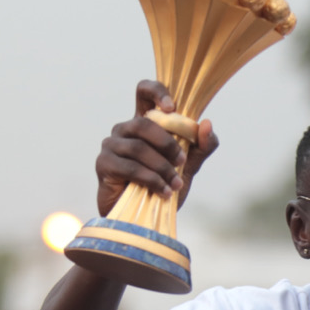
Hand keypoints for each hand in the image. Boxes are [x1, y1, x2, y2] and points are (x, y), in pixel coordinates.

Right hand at [95, 79, 214, 214]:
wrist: (144, 218)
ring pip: (138, 147)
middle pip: (143, 122)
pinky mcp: (103, 164)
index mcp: (146, 122)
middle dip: (167, 143)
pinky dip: (151, 179)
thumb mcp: (189, 165)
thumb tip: (206, 123)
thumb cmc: (164, 185)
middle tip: (181, 161)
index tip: (172, 107)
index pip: (143, 92)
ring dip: (161, 166)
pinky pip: (129, 166)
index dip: (157, 91)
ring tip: (174, 183)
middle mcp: (125, 129)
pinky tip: (163, 191)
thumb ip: (202, 145)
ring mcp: (111, 145)